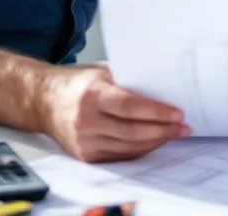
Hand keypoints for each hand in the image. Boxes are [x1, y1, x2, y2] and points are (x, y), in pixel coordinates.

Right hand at [40, 64, 189, 162]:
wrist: (43, 101)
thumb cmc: (77, 83)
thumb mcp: (101, 72)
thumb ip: (128, 78)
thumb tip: (164, 83)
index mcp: (91, 95)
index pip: (129, 107)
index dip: (156, 112)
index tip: (177, 113)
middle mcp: (86, 120)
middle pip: (132, 132)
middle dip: (163, 131)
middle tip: (183, 126)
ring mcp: (84, 141)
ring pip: (129, 148)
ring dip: (156, 142)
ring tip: (175, 134)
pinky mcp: (85, 155)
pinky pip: (120, 156)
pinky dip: (140, 150)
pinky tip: (154, 141)